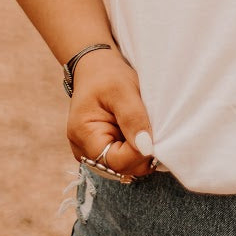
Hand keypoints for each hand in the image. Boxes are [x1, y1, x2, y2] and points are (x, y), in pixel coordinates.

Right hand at [66, 50, 156, 178]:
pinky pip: (125, 159)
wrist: (96, 68)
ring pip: (125, 166)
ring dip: (139, 150)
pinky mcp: (103, 150)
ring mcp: (92, 153)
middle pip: (121, 168)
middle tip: (150, 127)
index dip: (139, 153)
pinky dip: (136, 148)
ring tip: (142, 126)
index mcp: (83, 135)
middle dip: (141, 152)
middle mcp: (84, 150)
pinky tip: (138, 131)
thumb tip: (146, 148)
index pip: (116, 162)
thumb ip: (134, 119)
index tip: (152, 134)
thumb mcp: (123, 90)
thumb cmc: (107, 75)